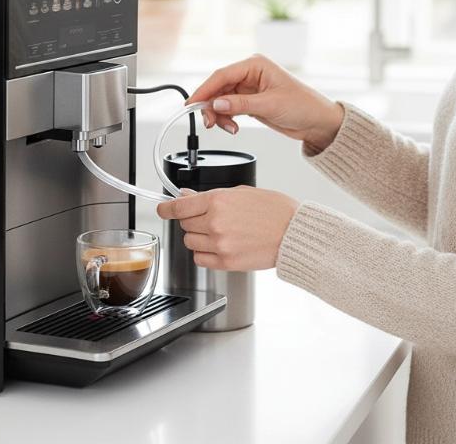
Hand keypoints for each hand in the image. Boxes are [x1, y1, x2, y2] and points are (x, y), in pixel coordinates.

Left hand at [156, 185, 299, 270]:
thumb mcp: (242, 192)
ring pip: (190, 242)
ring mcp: (219, 244)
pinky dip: (205, 253)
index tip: (162, 210)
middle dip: (192, 220)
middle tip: (209, 218)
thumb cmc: (274, 210)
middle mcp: (215, 222)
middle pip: (185, 224)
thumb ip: (212, 196)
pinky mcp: (225, 262)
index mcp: (219, 200)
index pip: (180, 206)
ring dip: (199, 237)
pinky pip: (200, 259)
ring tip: (219, 233)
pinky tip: (220, 246)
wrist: (293, 233)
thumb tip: (188, 197)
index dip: (167, 209)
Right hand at [187, 53, 344, 152]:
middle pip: (218, 87)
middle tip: (209, 123)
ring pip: (221, 99)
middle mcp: (250, 74)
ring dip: (219, 115)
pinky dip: (227, 118)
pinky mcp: (250, 101)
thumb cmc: (303, 105)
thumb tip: (216, 103)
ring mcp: (249, 88)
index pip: (222, 75)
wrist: (317, 122)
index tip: (192, 103)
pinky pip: (229, 108)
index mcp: (256, 65)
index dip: (204, 89)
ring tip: (228, 128)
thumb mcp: (270, 105)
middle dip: (211, 106)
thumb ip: (240, 104)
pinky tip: (233, 127)